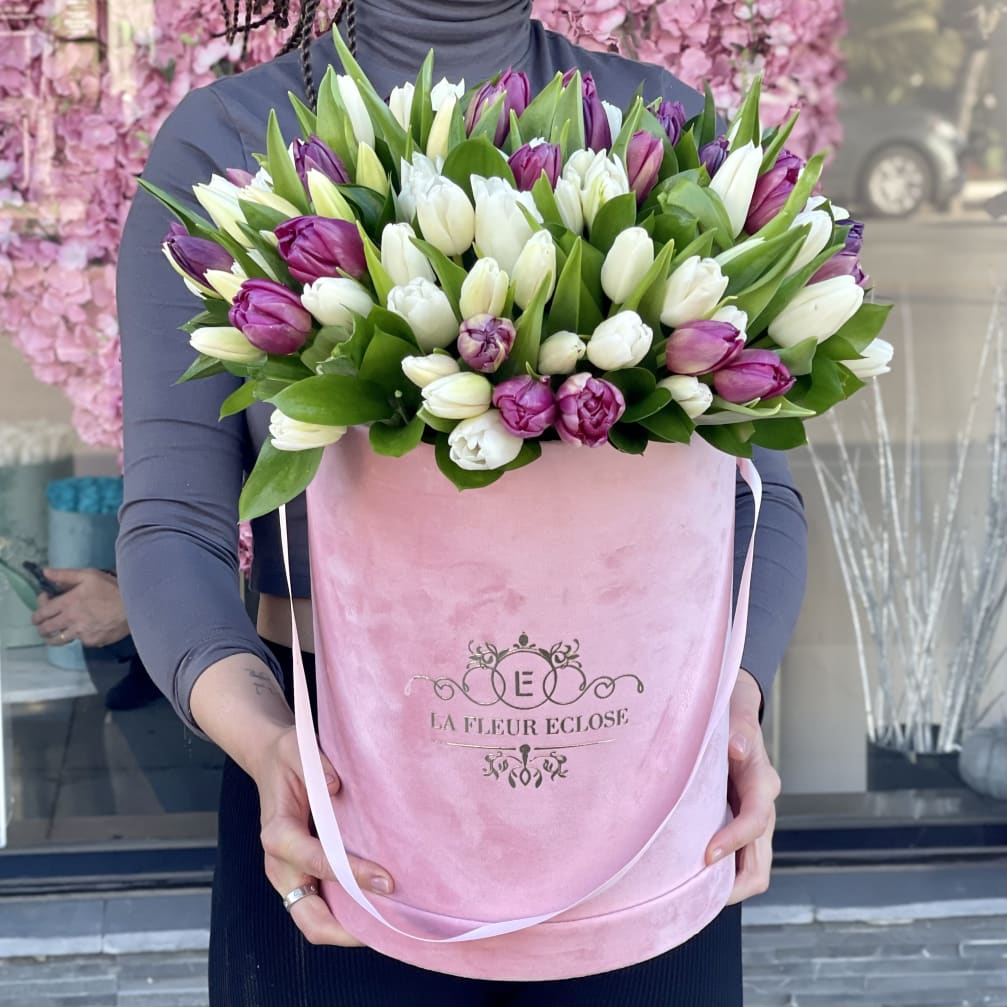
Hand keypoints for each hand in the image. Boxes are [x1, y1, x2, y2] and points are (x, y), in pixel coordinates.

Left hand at [31, 568, 129, 646]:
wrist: (135, 605)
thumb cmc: (112, 588)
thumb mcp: (89, 575)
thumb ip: (64, 575)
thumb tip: (44, 572)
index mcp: (67, 603)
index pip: (42, 612)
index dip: (37, 611)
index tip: (44, 605)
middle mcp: (70, 620)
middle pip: (46, 629)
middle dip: (41, 626)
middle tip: (44, 623)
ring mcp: (81, 633)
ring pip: (57, 640)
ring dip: (52, 637)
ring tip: (55, 633)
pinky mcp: (92, 641)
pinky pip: (79, 641)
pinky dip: (78, 637)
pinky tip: (83, 631)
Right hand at [254, 725, 393, 945]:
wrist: (270, 762)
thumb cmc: (286, 757)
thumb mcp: (297, 748)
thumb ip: (316, 765)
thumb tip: (337, 786)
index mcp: (278, 835)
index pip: (319, 863)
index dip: (353, 875)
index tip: (387, 880)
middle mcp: (280, 864)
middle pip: (309, 918)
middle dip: (347, 930)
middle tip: (389, 926)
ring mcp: (289, 875)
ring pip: (315, 921)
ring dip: (349, 928)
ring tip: (389, 923)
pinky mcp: (300, 876)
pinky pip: (321, 907)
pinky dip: (346, 915)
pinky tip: (376, 907)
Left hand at [706, 668, 780, 904]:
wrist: (737, 715)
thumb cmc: (732, 715)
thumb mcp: (736, 715)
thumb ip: (738, 729)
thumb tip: (737, 747)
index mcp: (762, 782)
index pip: (755, 821)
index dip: (733, 841)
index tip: (707, 854)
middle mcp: (763, 807)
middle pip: (760, 865)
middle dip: (732, 885)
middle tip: (694, 893)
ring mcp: (754, 822)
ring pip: (752, 870)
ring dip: (726, 886)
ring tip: (689, 894)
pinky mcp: (740, 826)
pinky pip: (737, 862)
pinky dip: (721, 876)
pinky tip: (690, 878)